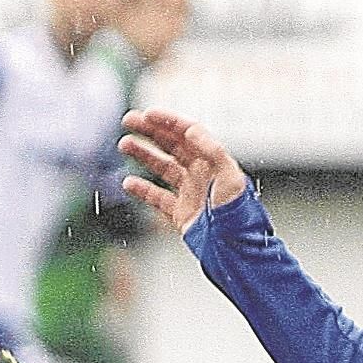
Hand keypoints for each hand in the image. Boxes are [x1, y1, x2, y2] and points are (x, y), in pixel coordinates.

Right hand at [118, 109, 251, 230]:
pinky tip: (128, 182)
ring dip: (143, 154)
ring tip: (124, 144)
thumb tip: (190, 130)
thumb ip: (211, 150)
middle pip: (171, 145)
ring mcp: (190, 192)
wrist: (235, 247)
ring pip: (162, 167)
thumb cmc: (238, 211)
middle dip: (150, 131)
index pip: (187, 133)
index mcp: (212, 161)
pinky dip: (142, 190)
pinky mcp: (181, 213)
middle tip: (128, 121)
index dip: (167, 122)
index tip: (147, 115)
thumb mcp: (230, 174)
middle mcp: (200, 173)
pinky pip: (158, 197)